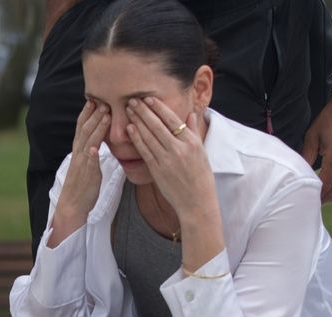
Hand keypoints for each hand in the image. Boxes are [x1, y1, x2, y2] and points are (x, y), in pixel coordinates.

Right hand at [52, 100, 109, 236]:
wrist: (72, 206)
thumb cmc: (82, 187)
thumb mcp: (87, 165)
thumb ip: (91, 152)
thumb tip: (97, 142)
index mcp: (79, 151)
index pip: (82, 127)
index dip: (88, 113)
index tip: (95, 99)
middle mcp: (78, 154)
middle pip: (85, 130)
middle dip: (94, 114)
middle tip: (103, 99)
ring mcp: (81, 164)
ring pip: (88, 142)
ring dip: (96, 128)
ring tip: (105, 114)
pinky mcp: (86, 176)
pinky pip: (88, 164)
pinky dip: (90, 154)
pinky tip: (95, 147)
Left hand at [124, 97, 215, 216]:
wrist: (197, 202)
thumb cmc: (201, 177)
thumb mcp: (202, 152)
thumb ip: (194, 132)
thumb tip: (191, 114)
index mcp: (191, 142)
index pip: (172, 120)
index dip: (158, 108)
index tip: (148, 98)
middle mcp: (179, 149)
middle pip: (157, 125)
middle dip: (143, 111)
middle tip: (132, 100)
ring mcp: (167, 160)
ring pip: (149, 136)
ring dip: (137, 121)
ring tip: (129, 110)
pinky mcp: (157, 171)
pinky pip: (145, 151)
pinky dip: (137, 139)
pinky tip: (130, 129)